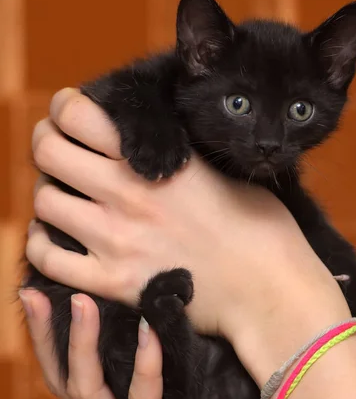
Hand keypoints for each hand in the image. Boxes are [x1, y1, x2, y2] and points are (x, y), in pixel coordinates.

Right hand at [19, 288, 195, 398]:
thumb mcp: (174, 373)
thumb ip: (150, 348)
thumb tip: (140, 294)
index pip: (64, 373)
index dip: (45, 336)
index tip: (33, 296)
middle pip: (65, 382)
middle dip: (51, 336)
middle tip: (47, 293)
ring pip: (90, 393)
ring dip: (83, 344)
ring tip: (86, 303)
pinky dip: (144, 366)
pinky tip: (148, 333)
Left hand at [26, 88, 350, 383]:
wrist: (270, 290)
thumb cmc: (261, 229)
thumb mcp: (223, 173)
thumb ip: (178, 154)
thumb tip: (152, 144)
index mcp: (157, 159)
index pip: (77, 113)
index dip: (64, 107)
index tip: (69, 114)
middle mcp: (127, 194)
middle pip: (48, 151)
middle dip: (48, 143)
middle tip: (60, 151)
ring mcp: (116, 241)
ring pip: (44, 202)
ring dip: (49, 195)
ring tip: (65, 198)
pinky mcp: (114, 283)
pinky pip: (48, 259)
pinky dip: (43, 246)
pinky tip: (56, 239)